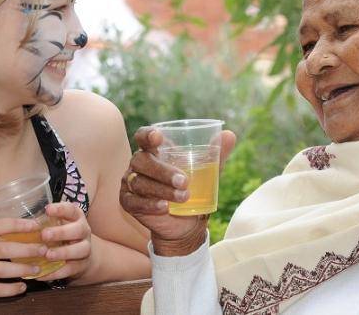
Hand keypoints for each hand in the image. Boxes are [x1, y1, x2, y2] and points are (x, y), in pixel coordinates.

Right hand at [0, 218, 46, 302]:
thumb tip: (15, 233)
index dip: (18, 224)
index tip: (36, 224)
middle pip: (5, 249)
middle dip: (28, 249)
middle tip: (45, 250)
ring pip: (3, 270)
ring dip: (23, 270)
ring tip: (38, 269)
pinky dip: (10, 289)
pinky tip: (22, 287)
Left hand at [37, 202, 91, 280]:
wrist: (80, 255)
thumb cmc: (62, 235)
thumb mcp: (56, 225)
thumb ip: (44, 223)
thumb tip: (17, 225)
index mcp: (76, 217)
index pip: (71, 210)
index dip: (60, 209)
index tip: (47, 210)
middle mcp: (83, 231)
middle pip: (78, 230)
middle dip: (61, 232)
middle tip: (44, 235)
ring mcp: (85, 248)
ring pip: (80, 250)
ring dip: (63, 252)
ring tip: (47, 255)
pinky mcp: (82, 265)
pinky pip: (71, 269)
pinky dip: (57, 272)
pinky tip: (42, 274)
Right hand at [120, 127, 235, 255]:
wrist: (185, 223)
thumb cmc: (192, 189)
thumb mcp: (207, 171)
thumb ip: (216, 154)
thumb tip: (230, 135)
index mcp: (153, 151)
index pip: (143, 136)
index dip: (147, 135)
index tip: (159, 138)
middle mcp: (138, 164)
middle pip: (142, 161)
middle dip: (163, 171)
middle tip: (185, 181)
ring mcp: (130, 183)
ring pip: (140, 183)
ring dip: (162, 190)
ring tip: (184, 197)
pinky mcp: (128, 202)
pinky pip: (135, 201)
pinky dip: (150, 204)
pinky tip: (164, 207)